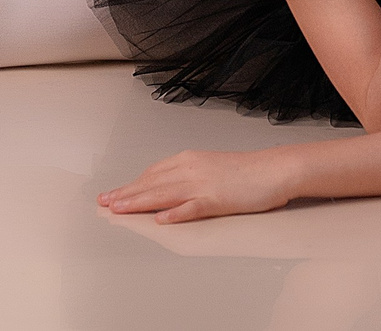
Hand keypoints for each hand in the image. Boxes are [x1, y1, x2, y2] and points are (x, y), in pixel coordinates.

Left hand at [98, 148, 291, 223]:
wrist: (275, 169)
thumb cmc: (247, 171)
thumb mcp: (212, 167)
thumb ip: (189, 176)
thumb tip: (168, 192)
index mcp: (190, 160)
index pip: (152, 173)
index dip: (131, 184)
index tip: (113, 194)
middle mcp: (192, 168)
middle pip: (152, 182)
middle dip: (126, 193)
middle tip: (104, 203)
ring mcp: (203, 184)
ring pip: (164, 193)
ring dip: (139, 202)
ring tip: (119, 210)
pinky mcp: (217, 199)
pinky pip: (191, 207)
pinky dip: (174, 213)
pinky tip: (160, 220)